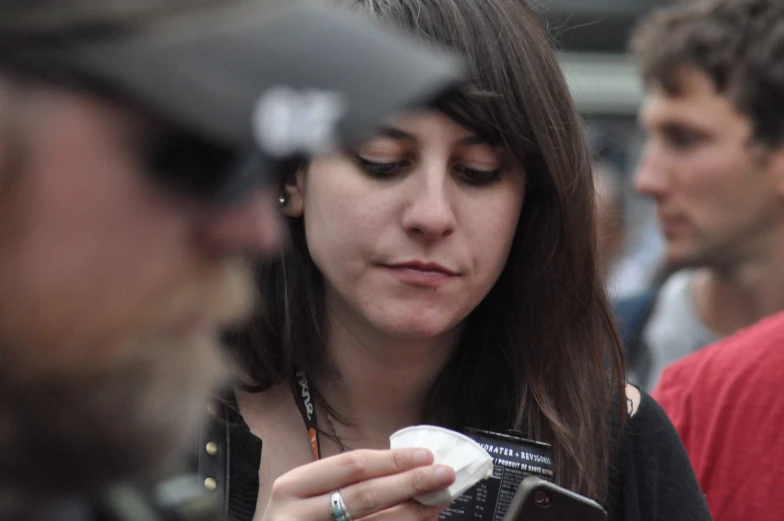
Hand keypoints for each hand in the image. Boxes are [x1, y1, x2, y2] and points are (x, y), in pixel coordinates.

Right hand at [261, 448, 455, 520]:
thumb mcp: (304, 497)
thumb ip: (344, 483)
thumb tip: (405, 470)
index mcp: (292, 486)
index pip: (352, 466)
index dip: (392, 460)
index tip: (426, 455)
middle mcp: (297, 515)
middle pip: (365, 496)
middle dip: (410, 483)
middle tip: (444, 475)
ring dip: (412, 514)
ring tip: (438, 503)